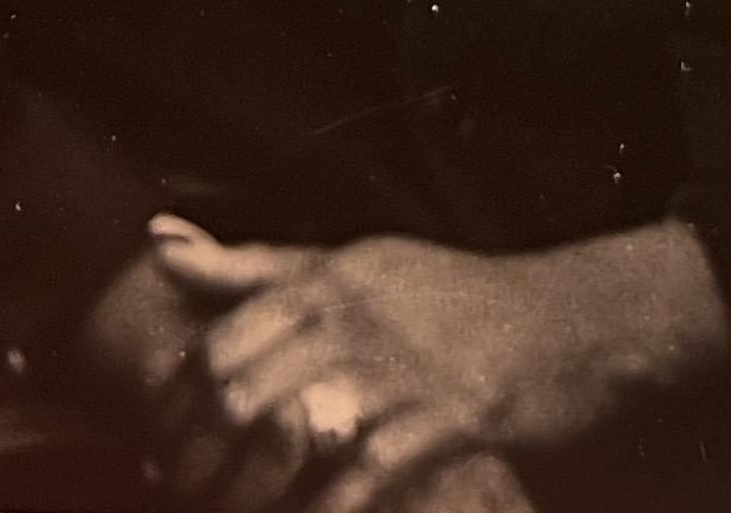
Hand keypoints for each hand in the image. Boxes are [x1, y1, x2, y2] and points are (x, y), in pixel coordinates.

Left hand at [158, 221, 728, 512]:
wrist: (573, 321)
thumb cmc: (451, 299)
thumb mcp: (354, 263)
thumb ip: (255, 266)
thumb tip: (157, 244)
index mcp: (327, 277)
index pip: (219, 341)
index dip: (178, 405)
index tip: (161, 447)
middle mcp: (354, 316)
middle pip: (242, 394)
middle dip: (199, 460)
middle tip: (183, 492)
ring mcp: (401, 369)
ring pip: (289, 437)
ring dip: (248, 494)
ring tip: (232, 512)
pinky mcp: (447, 419)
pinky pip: (362, 479)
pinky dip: (325, 512)